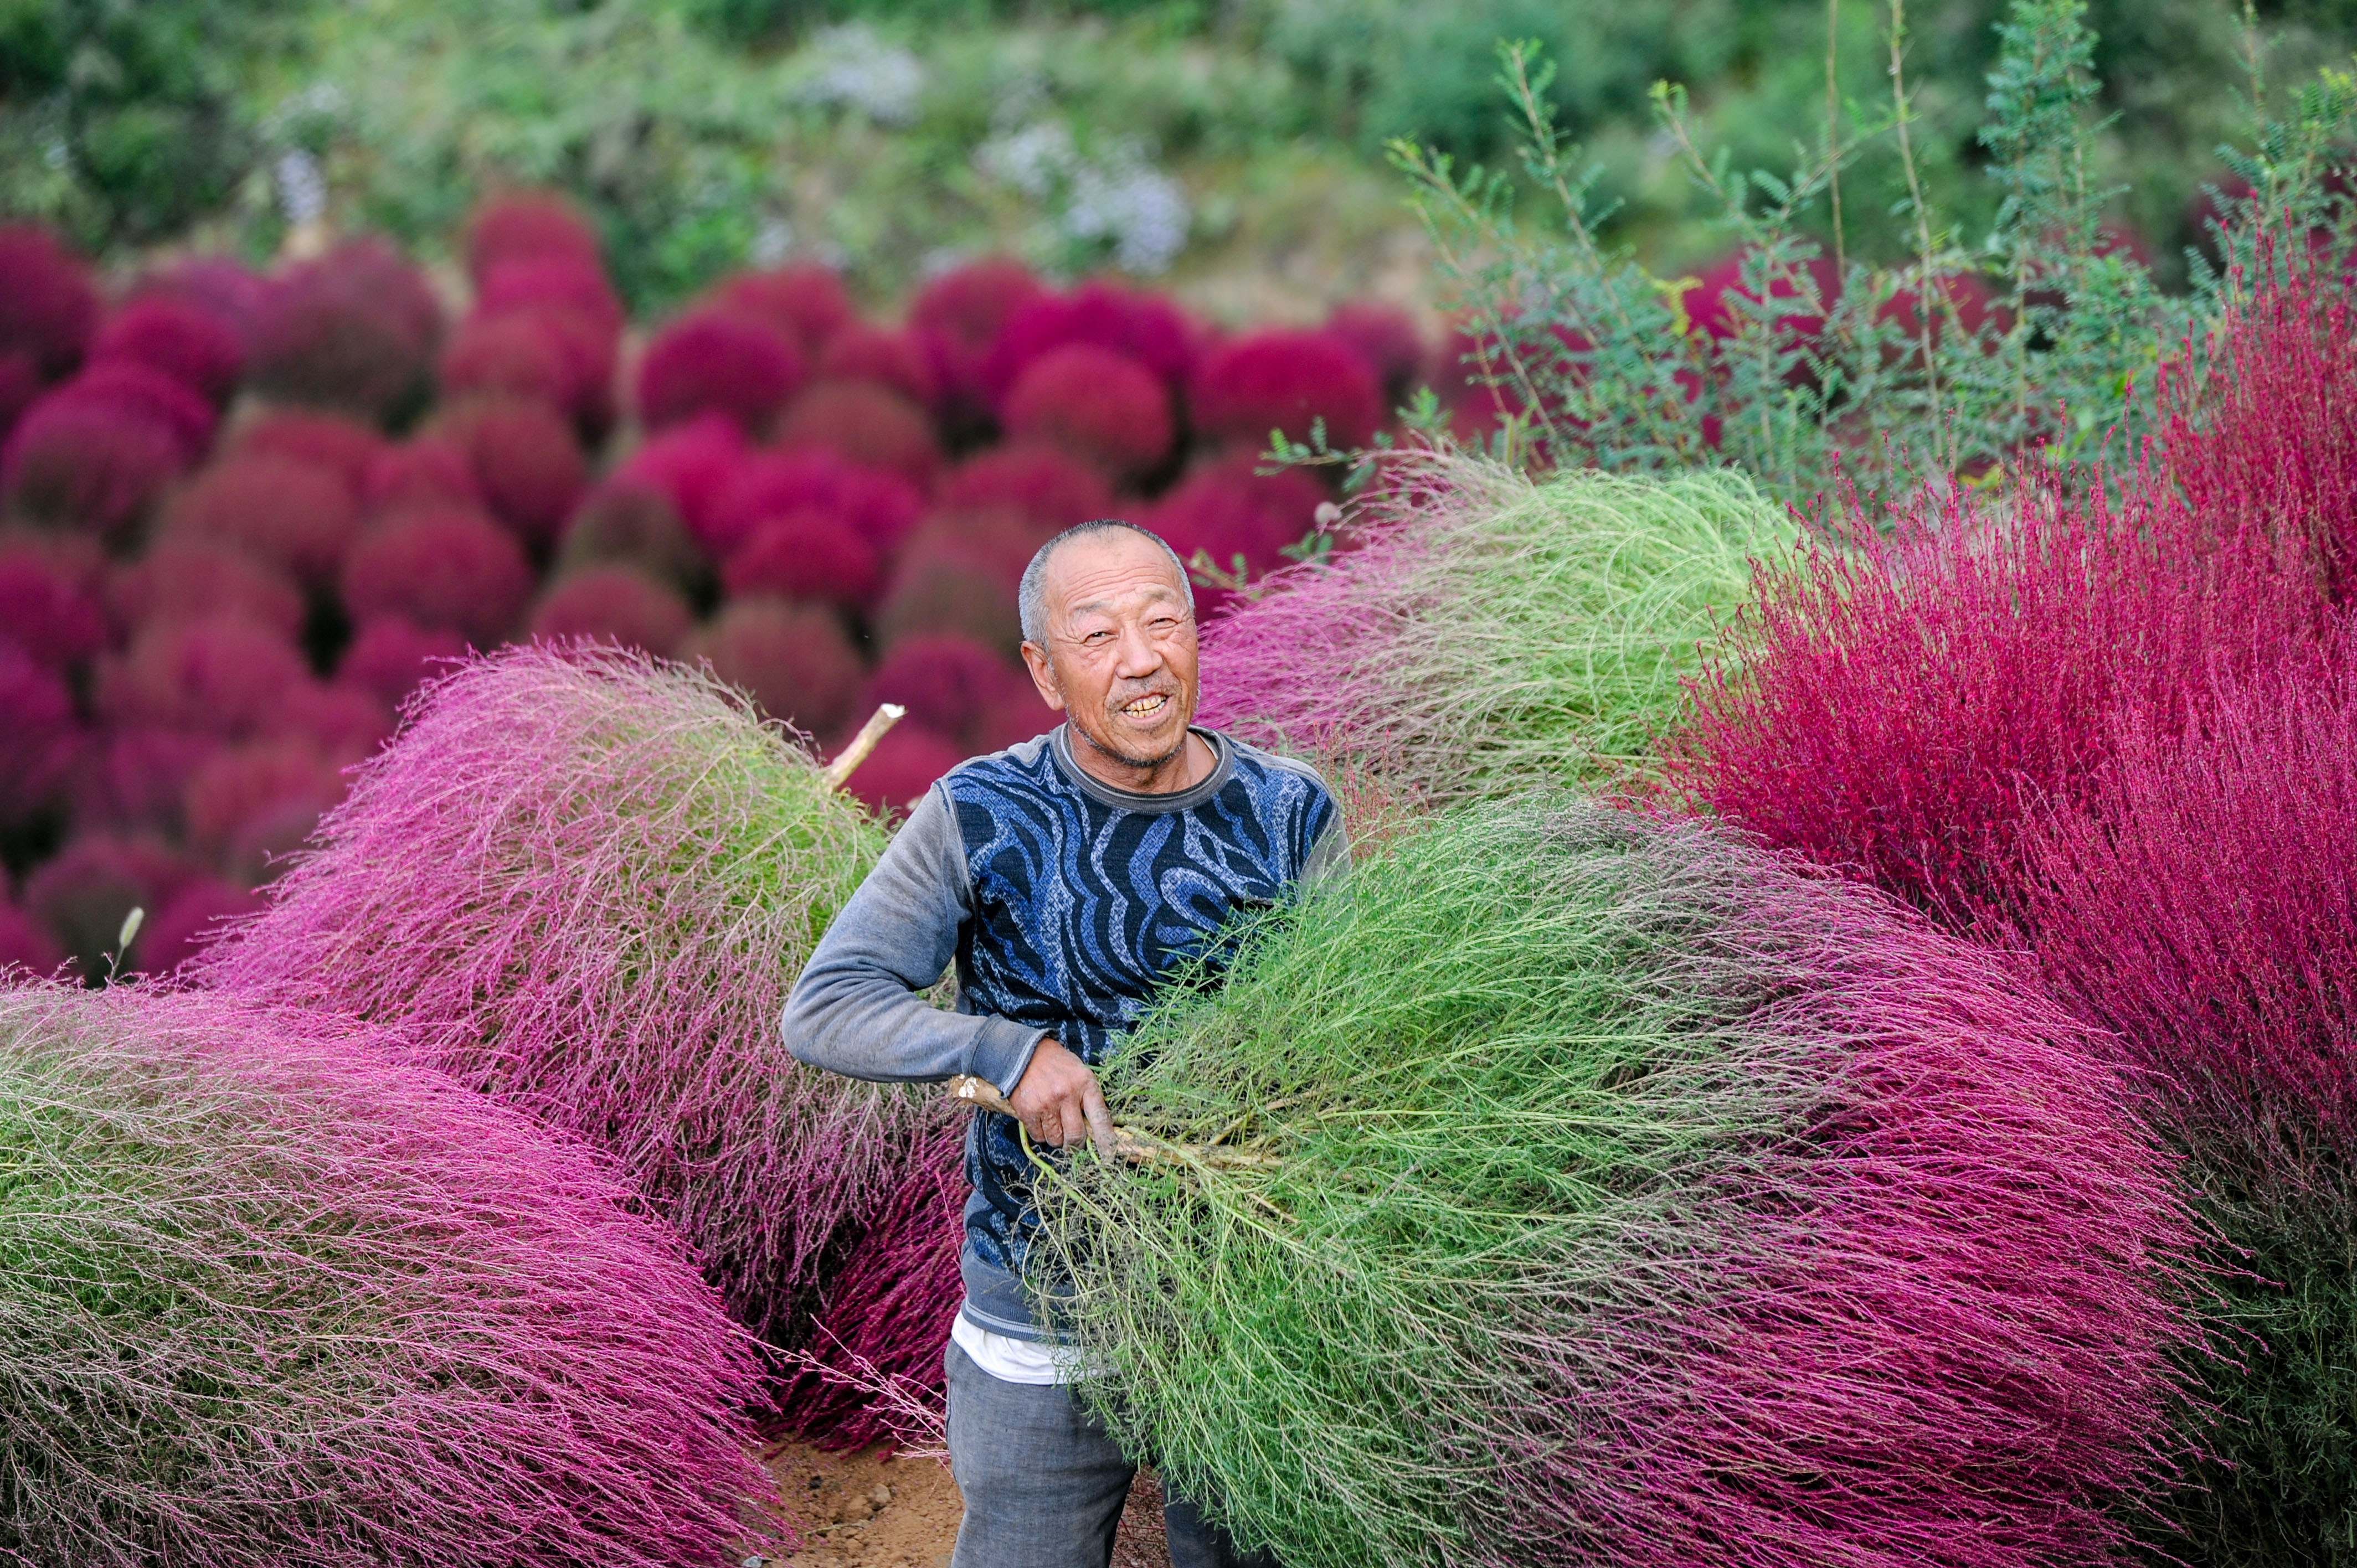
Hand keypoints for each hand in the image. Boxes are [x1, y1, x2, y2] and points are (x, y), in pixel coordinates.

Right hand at [1007, 1038, 1114, 1155]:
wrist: (1025, 1054)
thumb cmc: (1058, 1066)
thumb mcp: (1080, 1074)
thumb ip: (1088, 1099)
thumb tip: (1096, 1131)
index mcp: (1085, 1084)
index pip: (1100, 1117)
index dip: (1105, 1139)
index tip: (1109, 1154)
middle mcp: (1066, 1095)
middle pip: (1076, 1136)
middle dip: (1076, 1143)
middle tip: (1074, 1140)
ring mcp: (1046, 1104)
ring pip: (1056, 1140)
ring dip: (1057, 1139)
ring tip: (1055, 1124)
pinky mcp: (1028, 1111)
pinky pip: (1038, 1137)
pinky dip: (1041, 1134)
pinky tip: (1041, 1119)